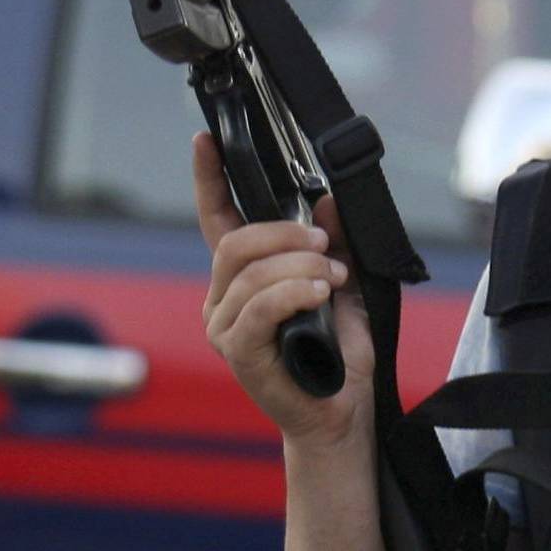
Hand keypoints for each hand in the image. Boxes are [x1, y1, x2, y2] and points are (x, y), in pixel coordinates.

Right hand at [193, 129, 374, 443]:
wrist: (343, 410)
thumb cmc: (339, 351)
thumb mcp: (344, 283)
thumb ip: (332, 241)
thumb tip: (326, 198)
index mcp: (244, 277)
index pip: (217, 218)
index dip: (209, 177)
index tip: (206, 139)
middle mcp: (224, 299)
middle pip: (236, 241)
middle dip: (285, 233)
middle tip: (326, 244)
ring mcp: (227, 328)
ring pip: (251, 272)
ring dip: (300, 266)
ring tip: (332, 278)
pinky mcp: (240, 354)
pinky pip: (259, 307)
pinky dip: (293, 292)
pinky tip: (320, 293)